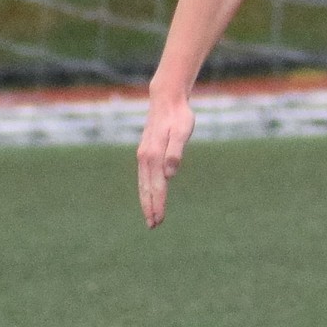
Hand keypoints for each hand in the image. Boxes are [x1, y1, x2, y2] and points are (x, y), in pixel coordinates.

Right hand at [136, 93, 195, 227]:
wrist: (166, 100)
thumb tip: (170, 174)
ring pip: (143, 183)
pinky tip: (148, 195)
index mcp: (154, 155)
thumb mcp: (182, 131)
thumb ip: (176, 152)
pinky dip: (145, 189)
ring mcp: (143, 155)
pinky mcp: (145, 153)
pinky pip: (144, 176)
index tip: (159, 219)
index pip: (157, 186)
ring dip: (146, 200)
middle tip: (153, 226)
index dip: (158, 204)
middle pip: (147, 188)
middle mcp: (145, 157)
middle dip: (150, 207)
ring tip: (150, 216)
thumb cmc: (178, 116)